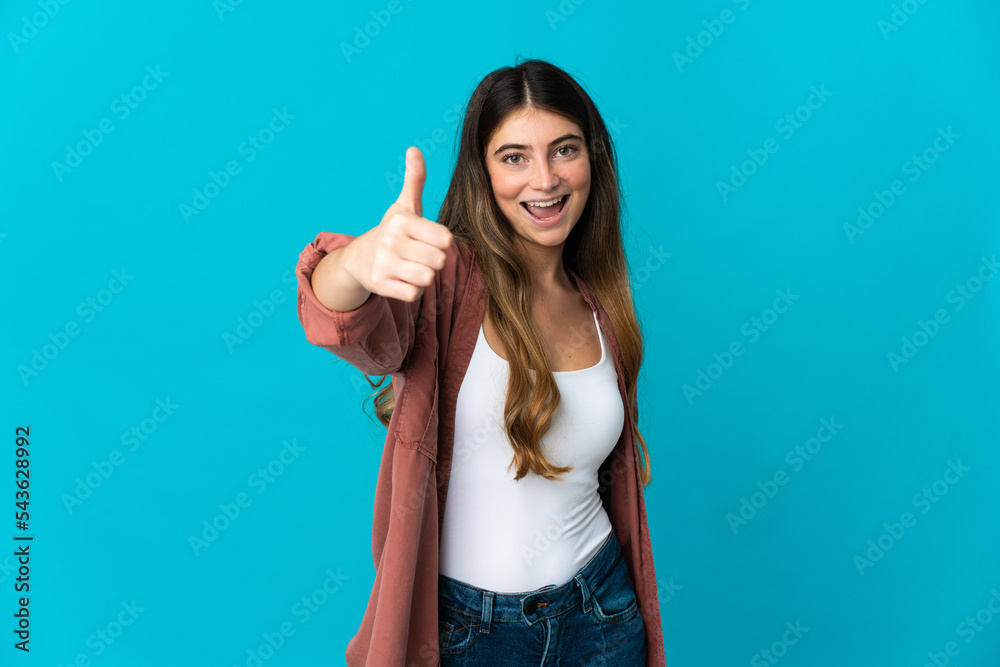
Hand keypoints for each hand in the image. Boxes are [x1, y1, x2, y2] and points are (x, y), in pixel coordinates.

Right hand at [345, 147, 453, 301]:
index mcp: (403, 221)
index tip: (426, 239)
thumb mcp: (404, 206)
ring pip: (427, 278)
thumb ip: (414, 180)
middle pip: (438, 261)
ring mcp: (383, 263)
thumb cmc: (392, 231)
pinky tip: (401, 280)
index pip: (445, 239)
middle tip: (417, 255)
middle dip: (433, 261)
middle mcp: (391, 241)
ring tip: (410, 267)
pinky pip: (413, 294)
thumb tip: (414, 149)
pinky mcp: (379, 284)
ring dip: (423, 277)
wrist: (358, 258)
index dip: (440, 242)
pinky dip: (411, 290)